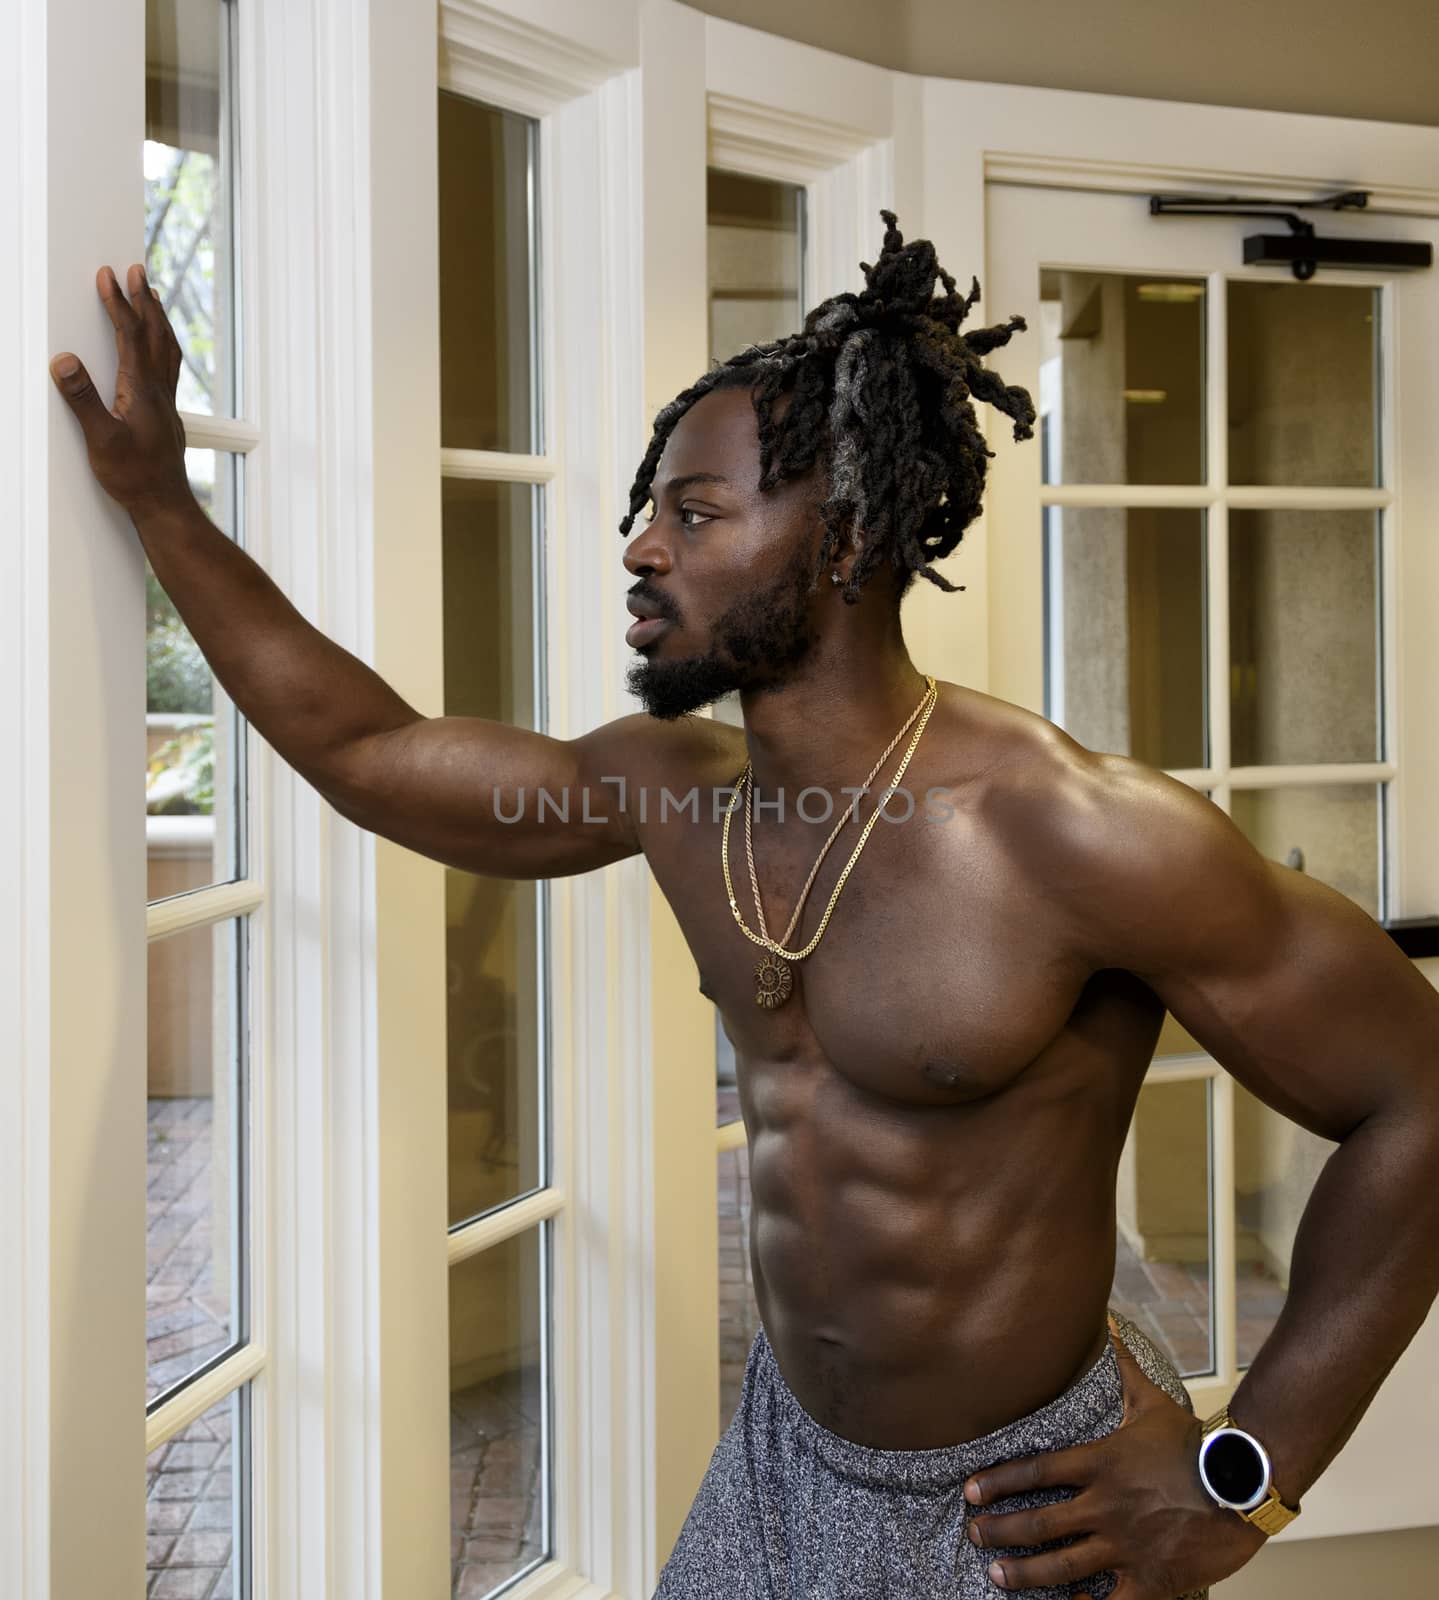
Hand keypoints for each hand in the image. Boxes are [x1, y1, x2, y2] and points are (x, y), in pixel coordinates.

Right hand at [49, 263, 192, 516]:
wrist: (165, 505)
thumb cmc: (134, 477)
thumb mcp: (100, 440)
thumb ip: (81, 399)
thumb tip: (64, 360)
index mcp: (141, 390)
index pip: (130, 336)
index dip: (118, 303)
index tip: (107, 275)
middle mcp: (159, 391)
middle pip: (155, 335)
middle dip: (144, 300)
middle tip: (137, 270)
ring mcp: (166, 402)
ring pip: (167, 350)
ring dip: (158, 319)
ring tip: (153, 296)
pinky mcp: (167, 415)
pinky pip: (169, 368)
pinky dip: (164, 346)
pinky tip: (162, 349)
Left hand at [960, 1317, 1268, 1597]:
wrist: (1245, 1486)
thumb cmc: (1197, 1444)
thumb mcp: (1153, 1402)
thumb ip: (1124, 1368)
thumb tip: (1108, 1323)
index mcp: (1100, 1464)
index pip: (1036, 1472)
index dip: (999, 1482)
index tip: (970, 1491)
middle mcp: (1105, 1506)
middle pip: (1039, 1523)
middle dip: (1000, 1530)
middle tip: (974, 1534)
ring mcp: (1126, 1545)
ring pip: (1063, 1566)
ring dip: (1025, 1574)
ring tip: (997, 1576)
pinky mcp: (1151, 1578)